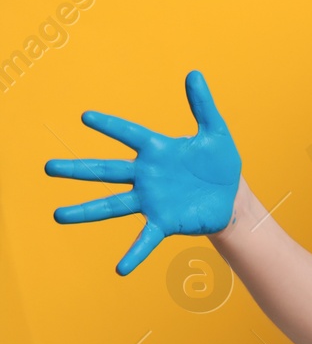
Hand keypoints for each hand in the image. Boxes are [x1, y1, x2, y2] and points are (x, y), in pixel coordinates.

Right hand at [45, 71, 242, 275]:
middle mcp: (146, 175)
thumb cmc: (219, 163)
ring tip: (57, 216)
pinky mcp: (163, 221)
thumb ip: (203, 105)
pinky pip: (144, 239)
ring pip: (112, 205)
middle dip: (77, 169)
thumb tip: (194, 74)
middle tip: (47, 167)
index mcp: (157, 150)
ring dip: (85, 212)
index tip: (85, 117)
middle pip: (106, 171)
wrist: (233, 196)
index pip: (129, 134)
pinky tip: (120, 269)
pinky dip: (133, 254)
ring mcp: (151, 200)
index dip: (109, 126)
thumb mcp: (215, 132)